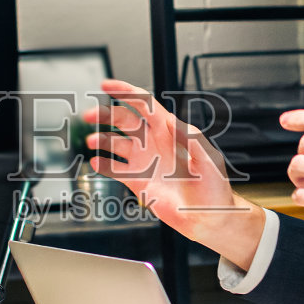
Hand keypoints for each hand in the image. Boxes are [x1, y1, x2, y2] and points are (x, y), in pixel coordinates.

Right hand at [82, 79, 266, 267]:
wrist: (208, 218)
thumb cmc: (214, 188)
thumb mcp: (208, 159)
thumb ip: (192, 140)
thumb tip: (174, 122)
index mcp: (169, 131)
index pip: (144, 104)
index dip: (125, 92)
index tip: (107, 85)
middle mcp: (153, 142)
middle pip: (123, 119)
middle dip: (104, 113)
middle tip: (89, 114)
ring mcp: (144, 161)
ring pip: (115, 142)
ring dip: (101, 139)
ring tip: (92, 141)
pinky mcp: (137, 180)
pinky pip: (114, 168)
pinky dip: (103, 164)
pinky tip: (96, 162)